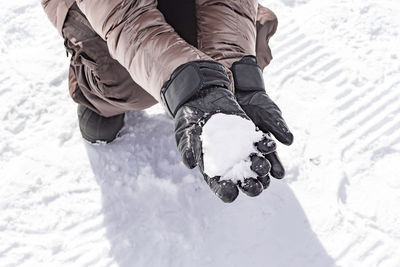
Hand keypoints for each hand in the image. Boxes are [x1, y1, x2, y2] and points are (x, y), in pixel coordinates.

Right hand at [161, 61, 276, 201]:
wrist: (200, 97)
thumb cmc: (188, 119)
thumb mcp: (185, 133)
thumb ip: (188, 148)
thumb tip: (190, 163)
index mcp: (211, 168)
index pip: (219, 185)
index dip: (224, 191)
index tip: (231, 194)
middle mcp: (228, 162)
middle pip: (240, 179)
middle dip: (249, 185)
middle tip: (256, 189)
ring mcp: (240, 149)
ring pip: (253, 163)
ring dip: (261, 167)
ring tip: (265, 168)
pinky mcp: (248, 135)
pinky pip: (259, 143)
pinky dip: (265, 145)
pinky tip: (270, 146)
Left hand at [231, 56, 293, 178]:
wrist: (240, 89)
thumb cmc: (258, 103)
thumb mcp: (270, 113)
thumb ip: (278, 126)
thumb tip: (290, 141)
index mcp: (265, 147)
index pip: (272, 161)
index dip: (276, 167)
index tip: (278, 174)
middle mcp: (251, 151)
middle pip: (255, 168)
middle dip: (258, 178)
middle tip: (259, 187)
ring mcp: (236, 149)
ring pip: (239, 166)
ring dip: (241, 177)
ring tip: (244, 185)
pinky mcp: (222, 145)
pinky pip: (221, 157)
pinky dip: (222, 165)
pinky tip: (223, 174)